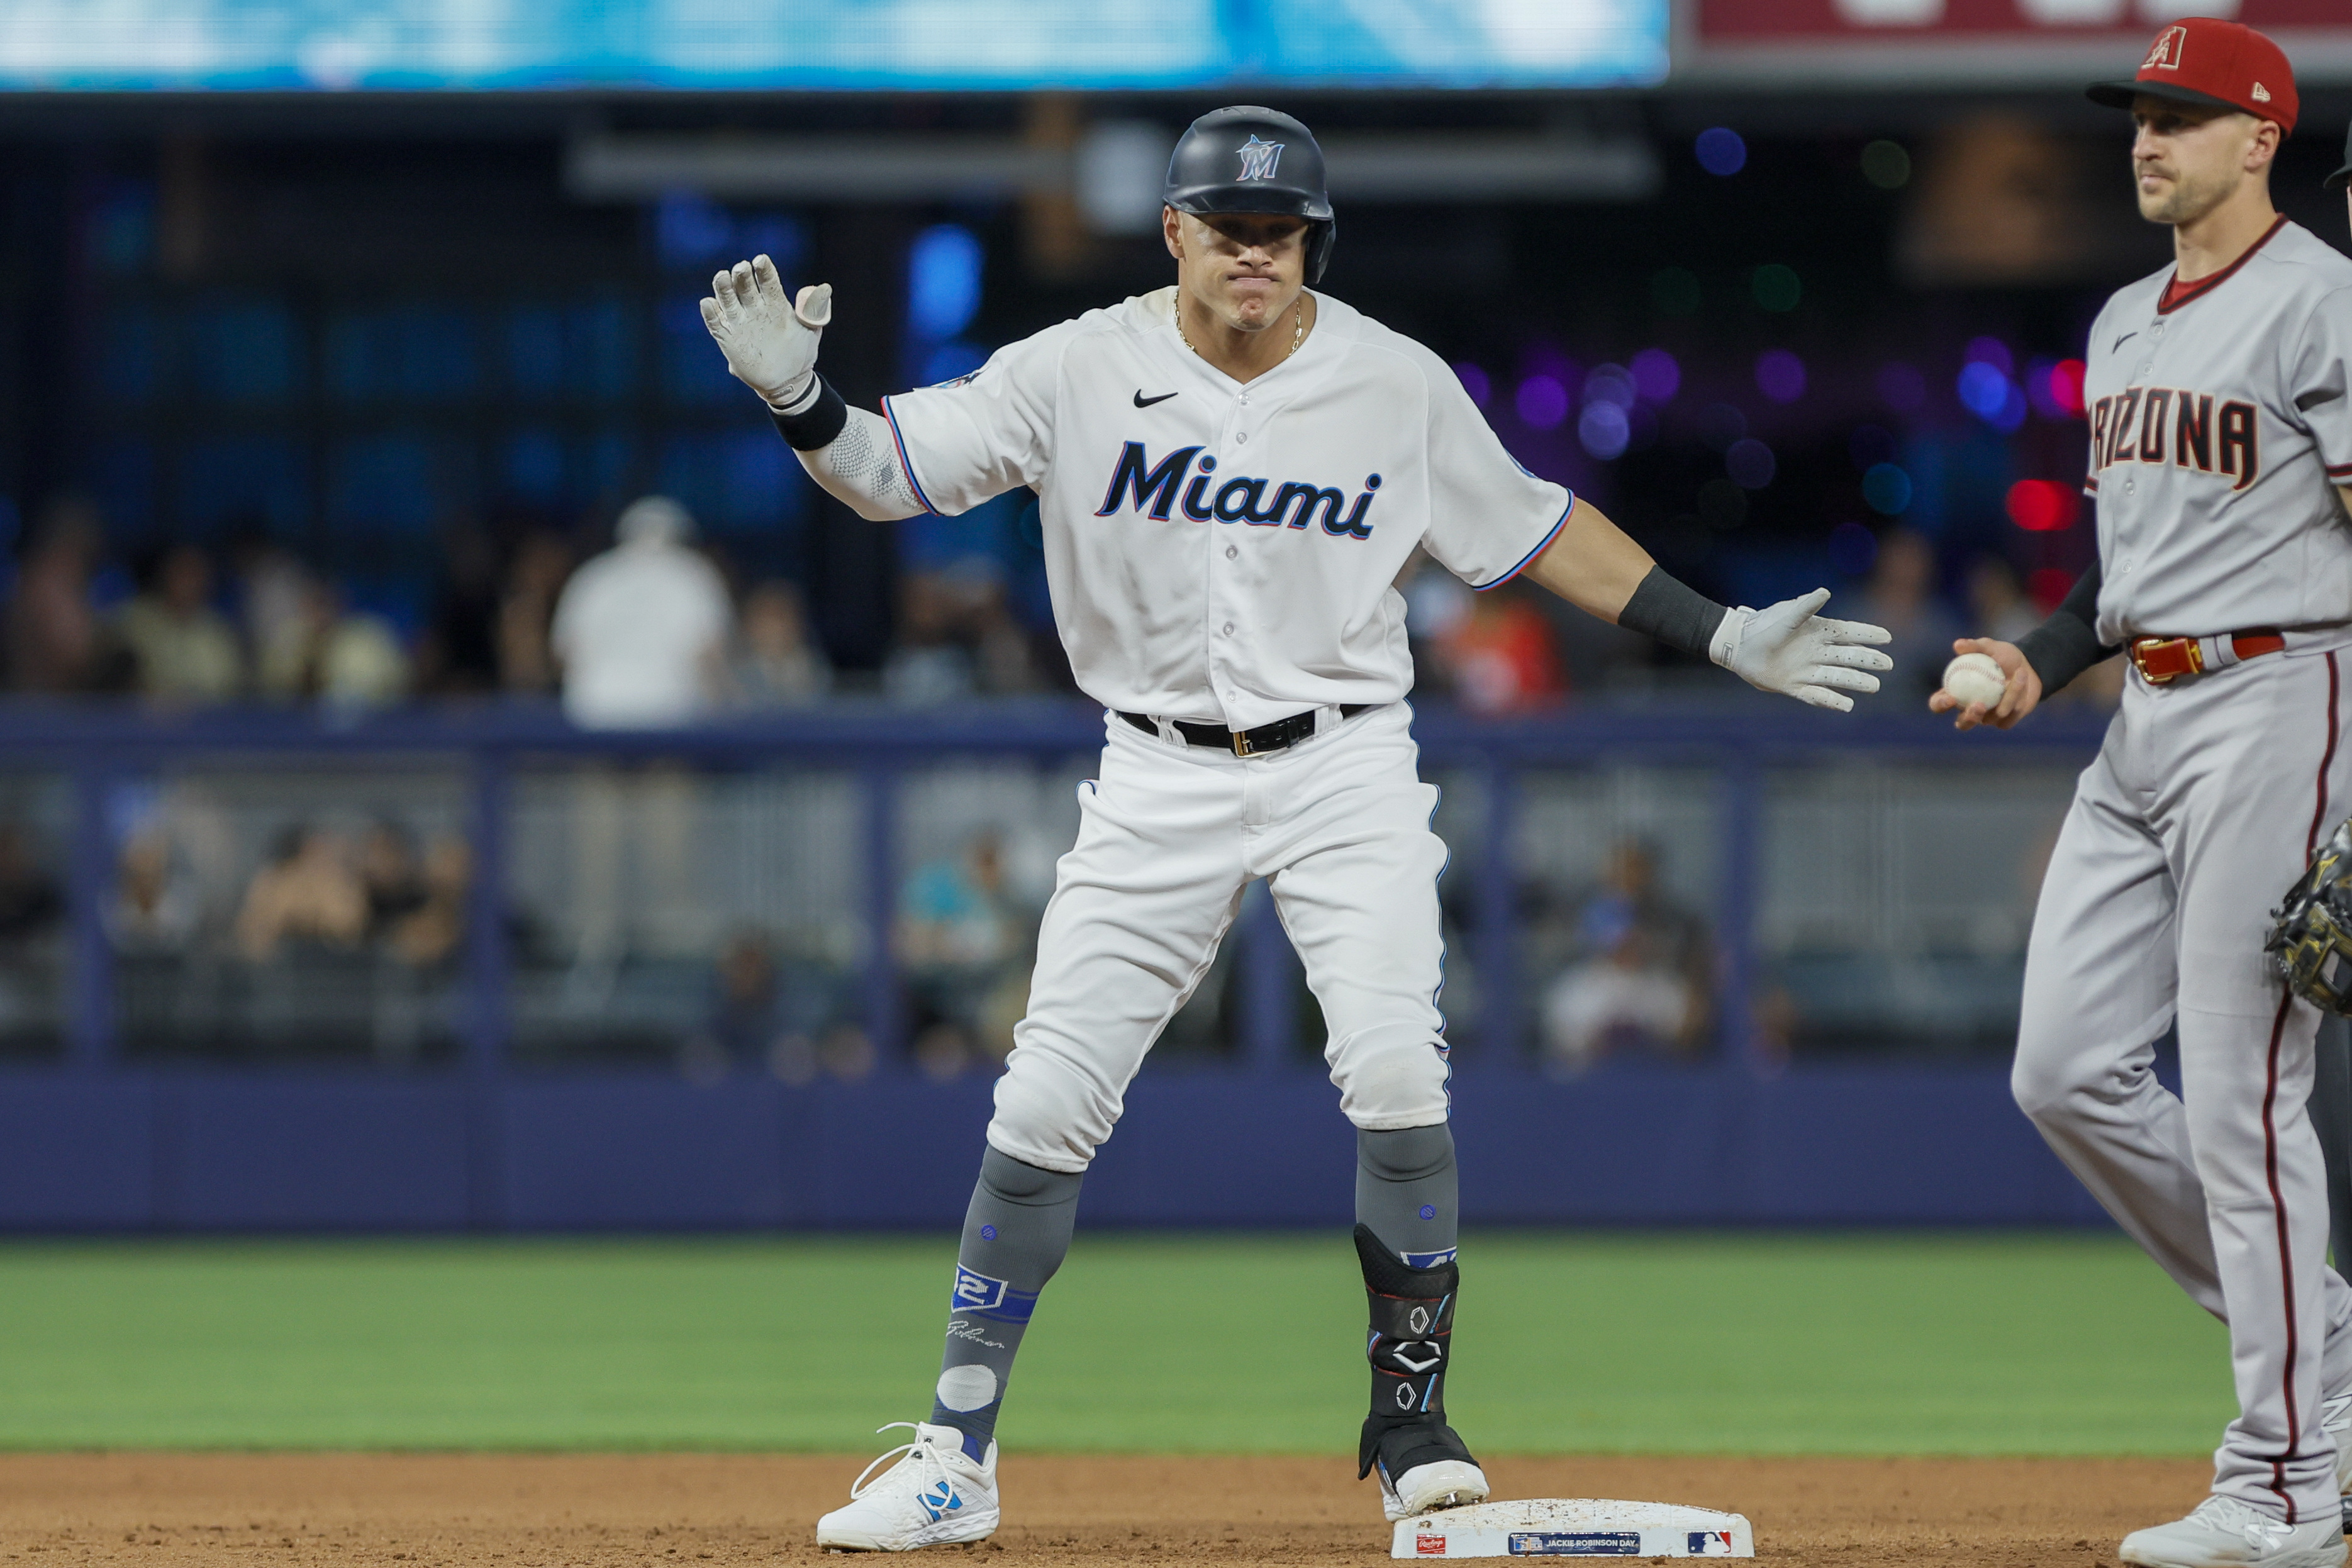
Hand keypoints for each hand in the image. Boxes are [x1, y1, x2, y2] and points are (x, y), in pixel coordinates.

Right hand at [699, 256, 832, 408]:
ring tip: (722, 277)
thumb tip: (824, 288)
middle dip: (742, 275)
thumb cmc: (801, 353)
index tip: (760, 260)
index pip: (768, 281)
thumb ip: (814, 310)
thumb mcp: (811, 331)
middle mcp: (755, 308)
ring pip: (727, 299)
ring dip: (723, 287)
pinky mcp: (727, 337)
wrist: (788, 381)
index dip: (764, 269)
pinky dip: (710, 312)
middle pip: (744, 285)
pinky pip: (715, 322)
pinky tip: (709, 304)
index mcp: (775, 303)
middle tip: (741, 268)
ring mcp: (740, 322)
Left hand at [1708, 587, 1891, 711]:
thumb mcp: (1785, 614)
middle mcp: (1816, 652)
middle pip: (1848, 656)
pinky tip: (1847, 706)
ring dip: (1855, 681)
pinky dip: (1831, 701)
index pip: (1849, 632)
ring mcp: (1806, 670)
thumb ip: (1805, 606)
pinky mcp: (1792, 686)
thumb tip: (1825, 592)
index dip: (1868, 635)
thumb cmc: (1763, 625)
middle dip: (1868, 660)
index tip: (1887, 638)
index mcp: (1818, 631)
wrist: (1737, 644)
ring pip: (1836, 676)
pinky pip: (1816, 695)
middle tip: (1888, 665)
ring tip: (1874, 686)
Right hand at [1929, 637, 2041, 730]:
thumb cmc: (2003, 656)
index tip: (1950, 697)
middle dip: (1968, 718)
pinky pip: (2010, 715)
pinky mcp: (2007, 722)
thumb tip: (1958, 645)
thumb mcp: (1989, 647)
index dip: (1940, 704)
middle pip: (1962, 723)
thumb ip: (1974, 646)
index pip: (1939, 704)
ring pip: (1992, 717)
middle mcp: (1969, 709)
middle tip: (1979, 705)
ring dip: (2008, 695)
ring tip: (2019, 672)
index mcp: (1956, 693)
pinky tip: (2022, 679)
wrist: (2029, 665)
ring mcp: (1988, 718)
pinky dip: (2017, 695)